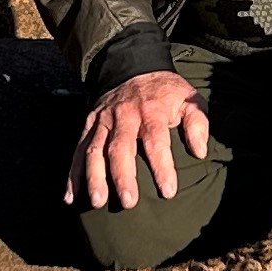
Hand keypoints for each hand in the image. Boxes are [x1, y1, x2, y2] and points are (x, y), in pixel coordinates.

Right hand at [67, 71, 210, 210]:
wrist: (133, 68)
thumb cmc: (166, 93)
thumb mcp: (189, 99)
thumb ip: (197, 123)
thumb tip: (200, 151)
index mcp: (151, 110)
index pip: (156, 140)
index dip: (162, 166)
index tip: (168, 192)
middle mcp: (124, 116)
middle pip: (121, 147)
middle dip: (123, 176)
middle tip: (129, 203)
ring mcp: (103, 121)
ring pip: (95, 150)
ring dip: (94, 177)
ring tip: (97, 202)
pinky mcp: (88, 125)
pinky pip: (78, 150)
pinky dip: (72, 174)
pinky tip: (71, 197)